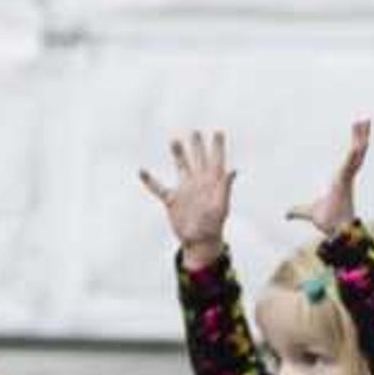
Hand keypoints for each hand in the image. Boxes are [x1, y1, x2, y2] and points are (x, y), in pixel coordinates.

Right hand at [138, 131, 235, 268]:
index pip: (216, 160)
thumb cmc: (214, 226)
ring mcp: (185, 190)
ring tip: (174, 140)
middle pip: (198, 159)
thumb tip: (232, 171)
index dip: (217, 146)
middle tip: (195, 132)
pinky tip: (142, 171)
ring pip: (180, 167)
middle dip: (197, 145)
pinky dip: (150, 180)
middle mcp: (198, 183)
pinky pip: (159, 188)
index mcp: (212, 183)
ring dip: (178, 154)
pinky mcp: (172, 200)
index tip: (218, 132)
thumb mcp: (221, 206)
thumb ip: (225, 188)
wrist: (200, 242)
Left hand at [288, 119, 372, 241]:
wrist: (336, 232)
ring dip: (361, 137)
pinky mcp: (344, 181)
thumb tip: (286, 214)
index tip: (357, 133)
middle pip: (357, 151)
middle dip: (361, 135)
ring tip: (364, 120)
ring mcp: (347, 178)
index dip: (355, 145)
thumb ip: (298, 211)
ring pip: (357, 153)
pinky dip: (355, 152)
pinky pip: (351, 163)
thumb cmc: (328, 221)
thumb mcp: (309, 212)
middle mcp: (347, 176)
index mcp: (341, 179)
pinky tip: (357, 142)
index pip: (350, 158)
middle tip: (364, 119)